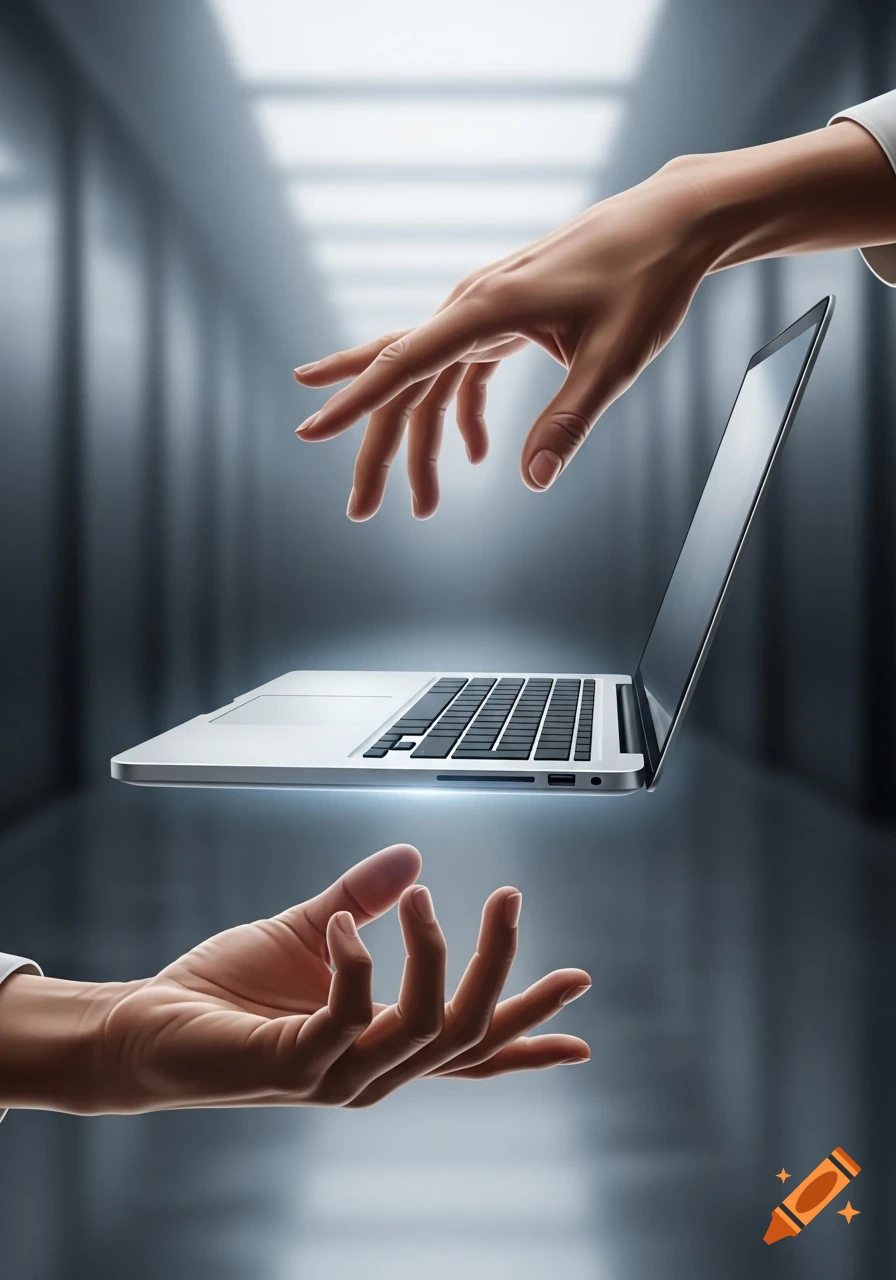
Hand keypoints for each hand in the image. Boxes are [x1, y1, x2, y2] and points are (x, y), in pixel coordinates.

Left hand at [0, 844, 590, 1113]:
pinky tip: (342, 924)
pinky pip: (349, 1018)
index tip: (580, 1003)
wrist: (144, 1026)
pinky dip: (356, 962)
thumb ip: (361, 900)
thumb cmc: (224, 991)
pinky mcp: (292, 1066)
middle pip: (468, 1035)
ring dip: (433, 953)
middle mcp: (369, 1072)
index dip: (529, 1028)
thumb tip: (413, 856)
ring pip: (426, 1028)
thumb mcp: (309, 931)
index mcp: (380, 1045)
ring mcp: (334, 1077)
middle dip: (502, 968)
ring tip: (422, 897)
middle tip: (510, 898)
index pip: (471, 1048)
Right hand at [293, 120, 895, 519]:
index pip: (404, 362)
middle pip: (403, 383)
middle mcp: (473, 304)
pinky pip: (464, 371)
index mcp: (487, 308)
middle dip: (378, 449)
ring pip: (431, 383)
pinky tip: (477, 456)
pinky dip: (464, 415)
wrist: (673, 222)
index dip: (353, 401)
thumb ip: (570, 420)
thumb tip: (533, 480)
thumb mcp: (614, 359)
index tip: (311, 430)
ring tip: (420, 506)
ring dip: (422, 445)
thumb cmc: (647, 280)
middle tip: (359, 509)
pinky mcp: (505, 315)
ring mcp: (486, 309)